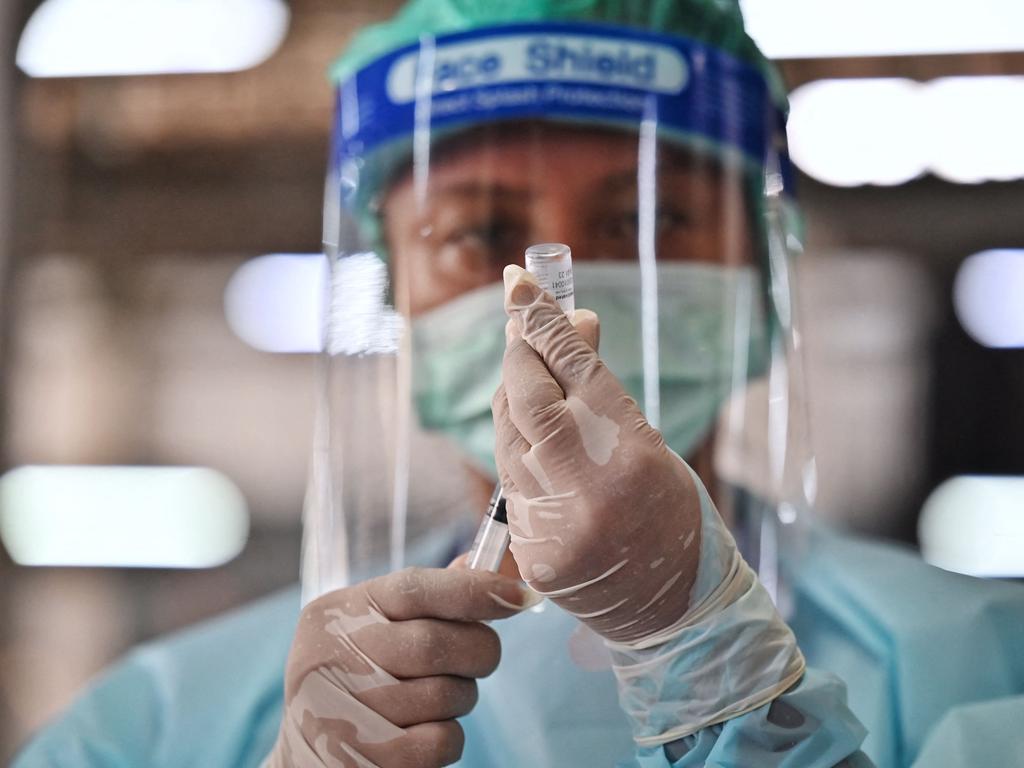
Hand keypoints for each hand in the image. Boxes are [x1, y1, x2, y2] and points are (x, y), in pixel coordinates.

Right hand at [267, 566, 538, 767]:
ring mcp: (341, 711)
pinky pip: (442, 740)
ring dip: (461, 696)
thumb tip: (489, 572)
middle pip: (434, 642)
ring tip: (438, 698)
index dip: (474, 590)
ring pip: (445, 694)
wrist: (310, 753)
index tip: (519, 595)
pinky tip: (425, 731)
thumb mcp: (371, 628)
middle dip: (478, 650)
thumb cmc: (356, 678)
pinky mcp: (363, 759)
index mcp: (336, 613)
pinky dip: (449, 736)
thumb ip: (425, 600)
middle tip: (480, 657)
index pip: (413, 589)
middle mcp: (329, 656)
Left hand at [493, 265, 703, 643]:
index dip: (545, 323)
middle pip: (532, 400)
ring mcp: (555, 523)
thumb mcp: (653, 445)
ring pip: (510, 435)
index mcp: (635, 456)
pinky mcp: (531, 550)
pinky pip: (510, 476)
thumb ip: (603, 391)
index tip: (521, 283)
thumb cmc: (672, 514)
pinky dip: (514, 442)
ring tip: (524, 366)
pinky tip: (523, 424)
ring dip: (512, 394)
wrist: (673, 607)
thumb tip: (573, 322)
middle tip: (517, 313)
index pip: (577, 373)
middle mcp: (590, 489)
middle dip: (520, 351)